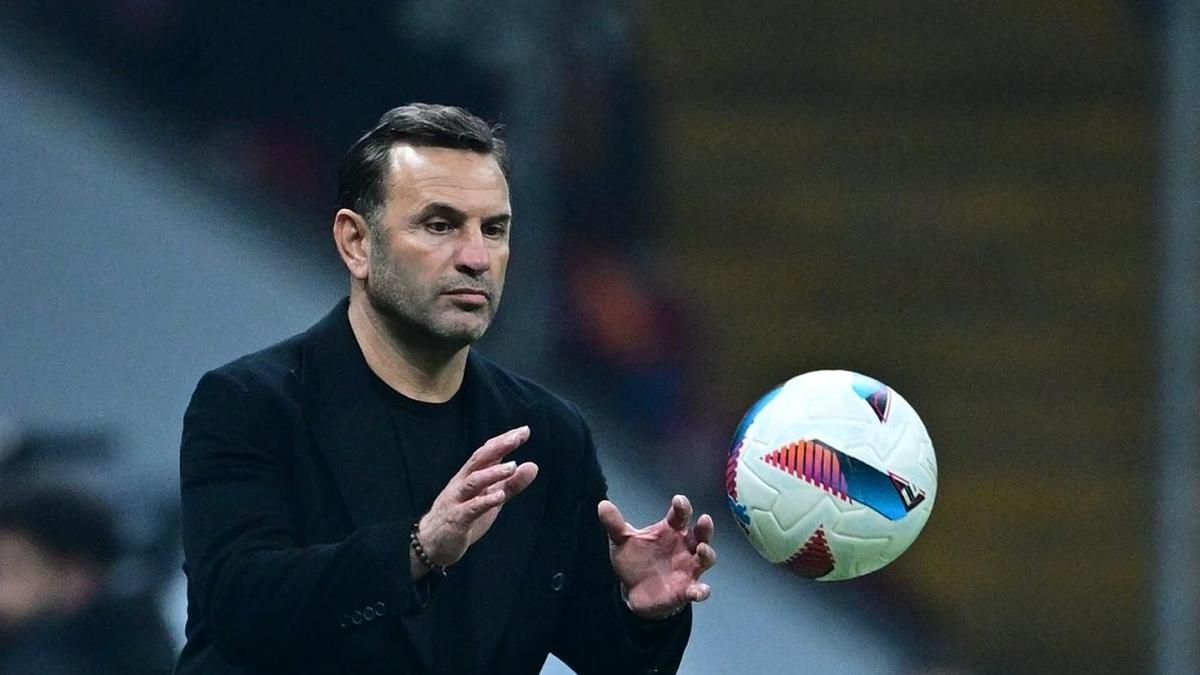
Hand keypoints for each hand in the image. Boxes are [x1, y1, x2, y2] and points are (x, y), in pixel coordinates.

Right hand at [416, 426, 538, 569]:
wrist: (431, 544)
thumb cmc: (463, 516)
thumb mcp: (491, 499)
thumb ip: (511, 484)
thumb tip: (533, 465)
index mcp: (470, 476)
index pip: (487, 452)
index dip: (504, 440)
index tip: (524, 431)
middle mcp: (462, 483)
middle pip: (479, 460)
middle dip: (498, 447)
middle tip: (517, 438)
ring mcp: (457, 500)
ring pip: (473, 481)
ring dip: (493, 473)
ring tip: (513, 466)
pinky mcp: (457, 520)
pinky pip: (470, 508)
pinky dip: (485, 501)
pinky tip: (500, 497)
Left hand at [598, 495, 715, 618]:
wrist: (634, 592)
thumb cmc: (635, 561)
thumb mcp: (621, 542)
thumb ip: (615, 525)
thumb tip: (602, 504)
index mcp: (670, 531)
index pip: (680, 515)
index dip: (682, 507)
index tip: (679, 501)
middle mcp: (684, 547)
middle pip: (700, 534)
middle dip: (704, 528)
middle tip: (704, 520)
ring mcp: (688, 568)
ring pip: (705, 559)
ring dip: (707, 554)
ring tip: (701, 549)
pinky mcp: (686, 590)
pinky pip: (698, 590)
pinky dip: (701, 590)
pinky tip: (700, 591)